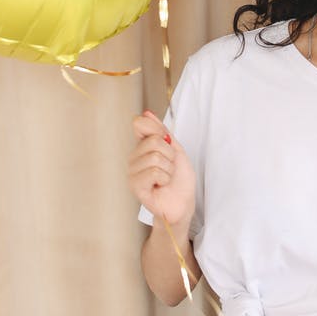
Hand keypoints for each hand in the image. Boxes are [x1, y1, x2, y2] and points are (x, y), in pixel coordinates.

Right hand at [128, 110, 195, 225]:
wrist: (183, 202)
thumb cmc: (179, 179)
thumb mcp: (175, 149)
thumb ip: (161, 131)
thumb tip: (146, 113)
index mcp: (141, 146)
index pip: (140, 124)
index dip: (159, 131)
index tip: (168, 143)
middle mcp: (134, 157)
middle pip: (153, 141)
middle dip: (170, 154)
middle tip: (170, 166)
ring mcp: (133, 172)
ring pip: (155, 157)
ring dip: (169, 169)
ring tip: (166, 178)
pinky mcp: (135, 186)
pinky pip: (153, 171)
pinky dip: (165, 178)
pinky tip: (161, 186)